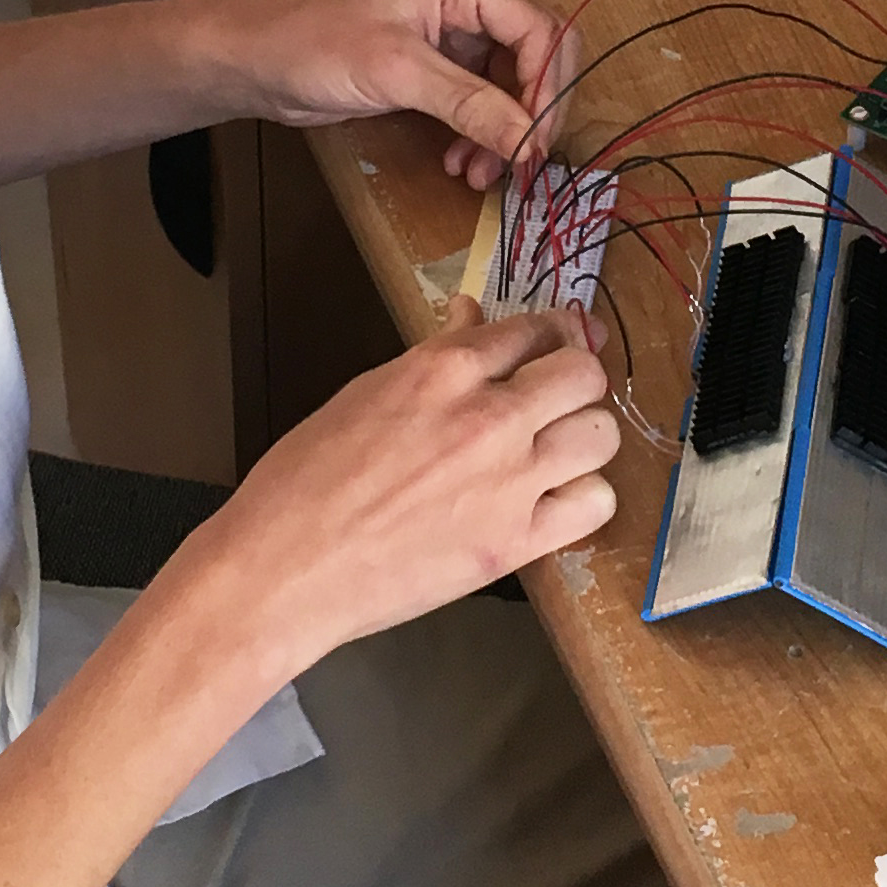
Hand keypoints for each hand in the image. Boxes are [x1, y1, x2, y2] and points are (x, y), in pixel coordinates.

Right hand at [183, 301, 618, 671]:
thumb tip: (471, 320)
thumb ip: (432, 356)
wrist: (285, 566)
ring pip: (601, 435)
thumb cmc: (304, 480)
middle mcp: (488, 417)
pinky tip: (556, 498)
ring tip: (559, 448)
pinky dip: (583, 497)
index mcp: (442, 370)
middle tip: (562, 393)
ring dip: (585, 435)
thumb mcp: (366, 392)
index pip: (530, 330)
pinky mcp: (517, 542)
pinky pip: (594, 504)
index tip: (561, 339)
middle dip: (577, 377)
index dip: (551, 332)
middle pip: (582, 374)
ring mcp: (509, 481)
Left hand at [224, 0, 581, 189]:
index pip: (541, 29)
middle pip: (535, 52)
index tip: (535, 147)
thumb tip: (531, 143)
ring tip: (478, 173)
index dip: (548, 91)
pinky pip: (478, 90)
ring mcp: (451, 22)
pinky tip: (459, 159)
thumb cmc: (314, 43)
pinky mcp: (432, 53)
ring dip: (502, 128)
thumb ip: (470, 105)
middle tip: (515, 166)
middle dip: (528, 113)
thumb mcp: (397, 72)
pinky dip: (477, 127)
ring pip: (509, 78)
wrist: (250, 54)